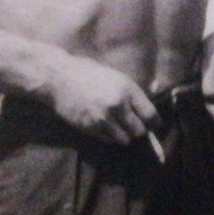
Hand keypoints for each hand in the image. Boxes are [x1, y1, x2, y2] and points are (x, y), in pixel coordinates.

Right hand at [45, 55, 159, 143]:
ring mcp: (103, 119)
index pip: (150, 115)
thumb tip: (151, 104)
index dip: (154, 123)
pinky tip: (105, 126)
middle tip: (134, 126)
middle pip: (139, 131)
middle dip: (139, 130)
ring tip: (118, 127)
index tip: (154, 125)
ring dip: (124, 136)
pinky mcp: (90, 128)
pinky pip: (108, 141)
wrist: (59, 79)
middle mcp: (117, 105)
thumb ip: (132, 93)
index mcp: (126, 89)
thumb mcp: (115, 77)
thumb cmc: (88, 73)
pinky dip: (110, 137)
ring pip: (124, 140)